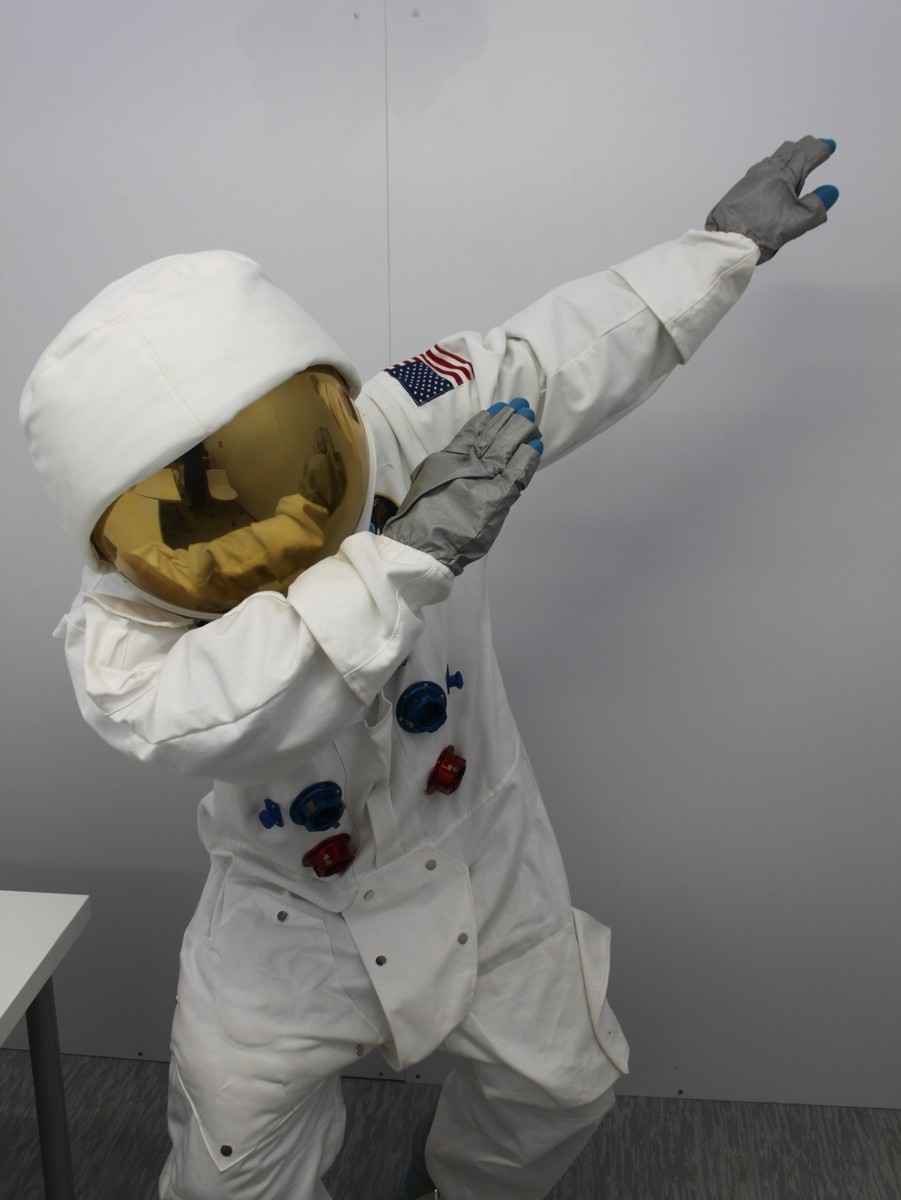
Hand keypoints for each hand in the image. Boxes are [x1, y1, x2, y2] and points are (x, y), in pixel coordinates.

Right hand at [382, 398, 542, 575]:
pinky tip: (536, 444)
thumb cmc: (419, 518)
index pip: (472, 432)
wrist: (423, 542)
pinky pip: (519, 472)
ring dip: (521, 431)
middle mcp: (469, 463)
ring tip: (531, 417)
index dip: (486, 419)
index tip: (498, 407)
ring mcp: (485, 478)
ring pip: (508, 447)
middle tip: (522, 405)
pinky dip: (528, 457)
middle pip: (494, 435)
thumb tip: (452, 460)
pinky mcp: (499, 497)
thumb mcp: (425, 481)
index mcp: (450, 459)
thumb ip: (442, 469)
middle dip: (509, 419)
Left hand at [705, 137, 838, 262]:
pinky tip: (773, 172)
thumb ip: (817, 206)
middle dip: (805, 147)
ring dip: (789, 154)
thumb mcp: (798, 222)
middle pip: (790, 151)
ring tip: (796, 155)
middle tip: (815, 144)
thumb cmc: (762, 232)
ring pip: (774, 158)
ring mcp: (751, 178)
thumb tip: (831, 191)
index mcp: (783, 174)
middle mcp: (766, 170)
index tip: (830, 145)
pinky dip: (774, 165)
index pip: (807, 155)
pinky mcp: (740, 188)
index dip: (821, 149)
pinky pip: (761, 169)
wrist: (726, 242)